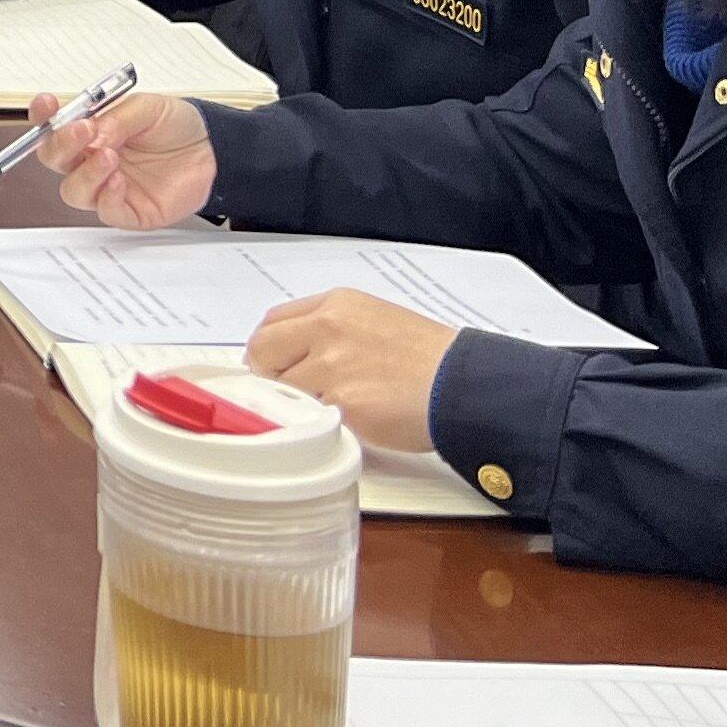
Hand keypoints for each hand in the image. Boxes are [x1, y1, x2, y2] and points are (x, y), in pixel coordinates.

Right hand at [34, 87, 218, 228]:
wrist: (214, 150)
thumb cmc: (177, 126)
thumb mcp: (147, 107)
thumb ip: (117, 119)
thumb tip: (91, 134)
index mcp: (90, 131)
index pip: (52, 126)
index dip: (42, 116)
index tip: (48, 104)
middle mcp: (91, 159)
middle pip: (53, 159)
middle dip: (60, 145)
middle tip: (82, 132)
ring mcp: (108, 187)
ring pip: (73, 191)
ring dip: (85, 174)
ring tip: (109, 157)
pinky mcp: (130, 211)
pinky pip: (106, 211)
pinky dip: (108, 197)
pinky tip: (120, 180)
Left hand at [247, 289, 458, 454]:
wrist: (464, 385)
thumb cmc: (430, 359)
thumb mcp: (375, 320)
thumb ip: (331, 329)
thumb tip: (295, 349)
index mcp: (335, 305)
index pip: (273, 321)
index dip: (270, 347)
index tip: (275, 363)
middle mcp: (327, 328)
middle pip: (262, 350)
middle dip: (271, 372)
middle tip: (295, 389)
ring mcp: (331, 366)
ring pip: (284, 387)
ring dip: (302, 401)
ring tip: (340, 405)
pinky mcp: (341, 403)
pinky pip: (310, 415)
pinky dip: (322, 421)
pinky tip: (350, 419)